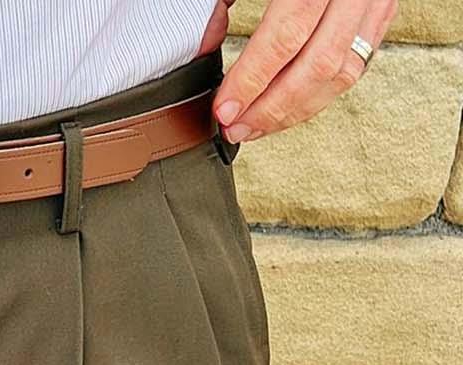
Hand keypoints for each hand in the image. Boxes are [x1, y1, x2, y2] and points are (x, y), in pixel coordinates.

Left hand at [212, 0, 396, 143]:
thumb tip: (208, 35)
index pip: (286, 34)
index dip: (253, 79)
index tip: (225, 108)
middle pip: (317, 64)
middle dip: (272, 107)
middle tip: (236, 126)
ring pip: (342, 72)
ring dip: (295, 110)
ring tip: (257, 125)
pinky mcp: (383, 8)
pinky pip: (356, 64)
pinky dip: (321, 93)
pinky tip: (290, 105)